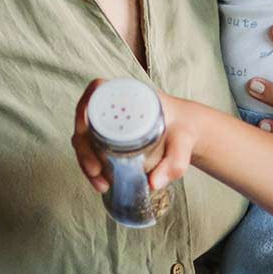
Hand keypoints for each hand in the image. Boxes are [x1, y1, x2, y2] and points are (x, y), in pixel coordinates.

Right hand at [72, 81, 196, 194]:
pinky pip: (93, 149)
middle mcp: (116, 106)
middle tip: (96, 171)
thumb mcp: (184, 141)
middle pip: (86, 120)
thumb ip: (175, 161)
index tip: (84, 129)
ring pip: (86, 139)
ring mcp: (111, 122)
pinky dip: (93, 166)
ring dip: (86, 161)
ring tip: (101, 183)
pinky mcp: (111, 137)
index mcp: (130, 94)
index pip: (97, 90)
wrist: (189, 132)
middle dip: (84, 148)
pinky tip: (101, 183)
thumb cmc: (185, 128)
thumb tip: (153, 183)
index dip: (85, 105)